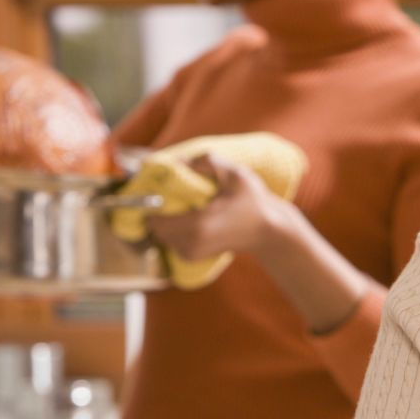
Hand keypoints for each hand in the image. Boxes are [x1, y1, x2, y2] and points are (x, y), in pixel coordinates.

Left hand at [143, 154, 288, 261]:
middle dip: (156, 210)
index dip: (151, 202)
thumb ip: (207, 162)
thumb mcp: (235, 174)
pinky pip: (169, 241)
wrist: (268, 232)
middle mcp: (190, 244)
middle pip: (153, 227)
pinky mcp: (191, 257)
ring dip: (164, 220)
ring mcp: (190, 253)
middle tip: (168, 195)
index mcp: (198, 225)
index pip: (153, 218)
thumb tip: (178, 161)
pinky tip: (188, 218)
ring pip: (160, 235)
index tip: (158, 188)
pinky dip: (171, 229)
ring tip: (182, 206)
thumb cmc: (254, 202)